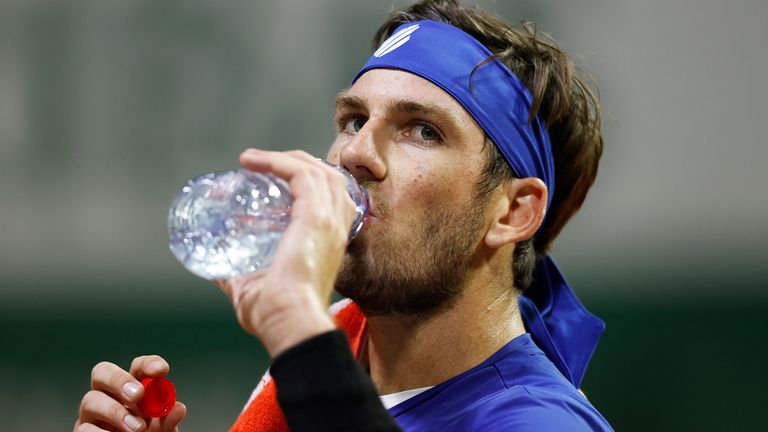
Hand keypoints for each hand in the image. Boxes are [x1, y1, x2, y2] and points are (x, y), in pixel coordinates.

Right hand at [74, 355, 185, 431]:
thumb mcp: (161, 430)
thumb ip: (167, 420)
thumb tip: (179, 408)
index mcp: (132, 389)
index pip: (137, 367)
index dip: (148, 364)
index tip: (161, 371)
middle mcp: (107, 396)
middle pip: (102, 372)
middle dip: (120, 380)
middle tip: (139, 395)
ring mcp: (91, 414)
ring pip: (90, 400)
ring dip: (116, 412)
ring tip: (138, 428)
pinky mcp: (81, 431)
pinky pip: (84, 429)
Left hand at [217, 149, 357, 356]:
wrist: (288, 322)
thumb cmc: (274, 314)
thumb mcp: (252, 287)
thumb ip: (236, 275)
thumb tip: (213, 268)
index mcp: (329, 242)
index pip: (330, 198)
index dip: (305, 182)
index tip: (271, 179)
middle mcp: (336, 227)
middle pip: (328, 177)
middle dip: (297, 163)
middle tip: (263, 164)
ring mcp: (329, 220)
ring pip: (317, 170)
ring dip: (285, 158)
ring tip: (254, 159)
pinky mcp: (315, 216)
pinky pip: (301, 175)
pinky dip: (278, 162)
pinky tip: (253, 162)